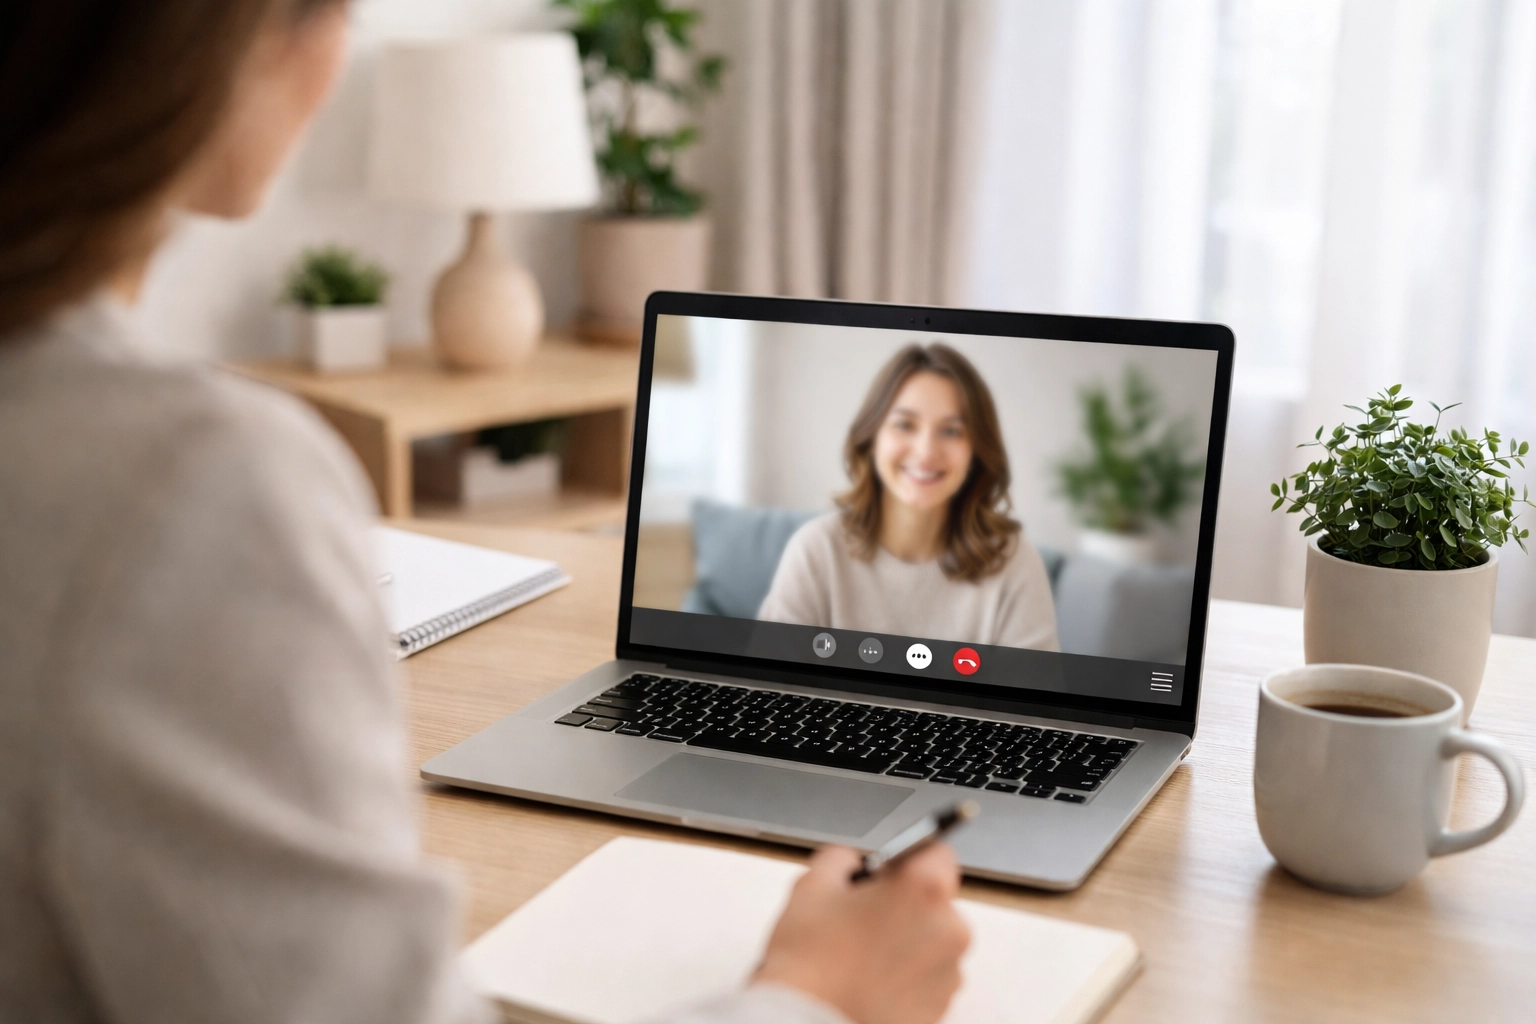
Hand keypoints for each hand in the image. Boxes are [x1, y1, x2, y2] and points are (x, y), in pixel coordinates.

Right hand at [753, 843, 969, 1023]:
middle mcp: (949, 930)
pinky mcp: (939, 1008)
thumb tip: (850, 863)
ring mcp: (948, 974)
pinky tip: (869, 981)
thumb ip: (840, 859)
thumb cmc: (810, 962)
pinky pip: (927, 979)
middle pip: (935, 901)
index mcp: (924, 890)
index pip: (937, 853)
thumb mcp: (811, 885)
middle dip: (904, 905)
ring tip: (860, 956)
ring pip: (932, 942)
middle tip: (862, 918)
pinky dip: (906, 977)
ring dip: (907, 943)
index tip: (888, 872)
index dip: (908, 860)